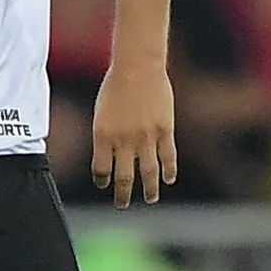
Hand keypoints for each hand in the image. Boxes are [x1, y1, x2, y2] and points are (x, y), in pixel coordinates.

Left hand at [91, 60, 177, 206]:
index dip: (102, 180)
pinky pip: (168, 156)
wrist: (137, 66)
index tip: (104, 184)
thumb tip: (111, 155)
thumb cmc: (116, 85)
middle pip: (124, 178)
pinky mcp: (164, 130)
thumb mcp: (102, 112)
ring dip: (150, 189)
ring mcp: (146, 137)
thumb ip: (107, 136)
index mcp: (103, 136)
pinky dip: (169, 170)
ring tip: (151, 199)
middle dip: (123, 195)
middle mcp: (124, 141)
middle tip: (122, 204)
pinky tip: (169, 179)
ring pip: (148, 172)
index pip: (101, 169)